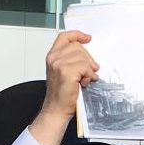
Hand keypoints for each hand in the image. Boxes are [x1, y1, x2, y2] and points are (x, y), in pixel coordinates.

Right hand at [29, 30, 98, 144]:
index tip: (88, 38)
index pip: (65, 37)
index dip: (77, 35)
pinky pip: (85, 67)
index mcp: (52, 56)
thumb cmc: (62, 94)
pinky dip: (89, 75)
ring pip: (83, 57)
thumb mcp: (64, 73)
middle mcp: (54, 58)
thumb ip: (72, 61)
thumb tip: (89, 57)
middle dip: (88, 59)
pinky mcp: (66, 72)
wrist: (57, 109)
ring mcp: (59, 64)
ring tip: (85, 79)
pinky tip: (85, 83)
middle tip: (91, 71)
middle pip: (77, 47)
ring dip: (89, 69)